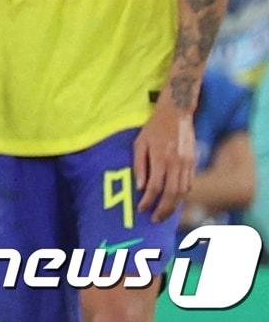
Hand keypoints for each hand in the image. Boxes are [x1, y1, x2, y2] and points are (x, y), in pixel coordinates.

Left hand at [134, 96, 195, 222]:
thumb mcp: (140, 143)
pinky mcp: (194, 163)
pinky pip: (189, 184)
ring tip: (164, 214)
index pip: (154, 187)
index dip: (148, 201)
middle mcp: (176, 163)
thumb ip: (139, 165)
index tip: (141, 209)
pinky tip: (174, 200)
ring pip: (183, 192)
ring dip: (174, 206)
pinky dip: (182, 195)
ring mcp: (188, 164)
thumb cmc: (154, 128)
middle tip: (154, 219)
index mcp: (161, 158)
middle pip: (172, 194)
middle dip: (163, 210)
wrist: (177, 114)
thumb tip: (140, 187)